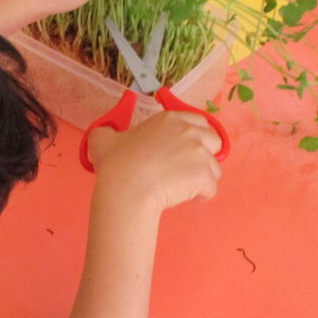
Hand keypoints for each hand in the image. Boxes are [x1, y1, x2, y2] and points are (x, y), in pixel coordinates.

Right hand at [89, 111, 221, 212]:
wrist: (126, 190)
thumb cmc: (116, 164)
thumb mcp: (102, 139)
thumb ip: (107, 131)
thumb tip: (105, 133)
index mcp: (170, 119)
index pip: (198, 120)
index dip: (194, 135)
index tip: (183, 148)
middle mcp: (189, 132)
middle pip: (214, 141)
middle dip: (205, 154)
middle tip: (186, 168)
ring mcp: (199, 155)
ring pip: (214, 167)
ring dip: (202, 177)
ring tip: (183, 187)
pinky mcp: (204, 177)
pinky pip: (211, 188)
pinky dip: (201, 196)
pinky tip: (185, 198)